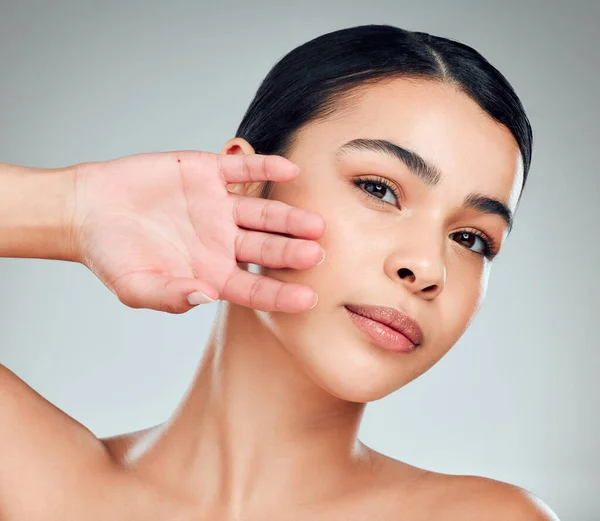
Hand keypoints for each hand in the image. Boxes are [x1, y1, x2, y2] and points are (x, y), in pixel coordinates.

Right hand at [72, 151, 325, 313]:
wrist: (89, 210)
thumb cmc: (112, 256)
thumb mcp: (136, 286)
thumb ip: (170, 296)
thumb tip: (205, 296)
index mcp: (213, 272)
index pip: (254, 287)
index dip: (280, 295)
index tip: (308, 300)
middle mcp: (224, 240)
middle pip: (267, 248)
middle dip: (292, 253)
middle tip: (316, 256)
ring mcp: (219, 206)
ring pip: (262, 211)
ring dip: (288, 215)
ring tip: (313, 223)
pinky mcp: (208, 173)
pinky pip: (242, 170)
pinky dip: (263, 166)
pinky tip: (287, 167)